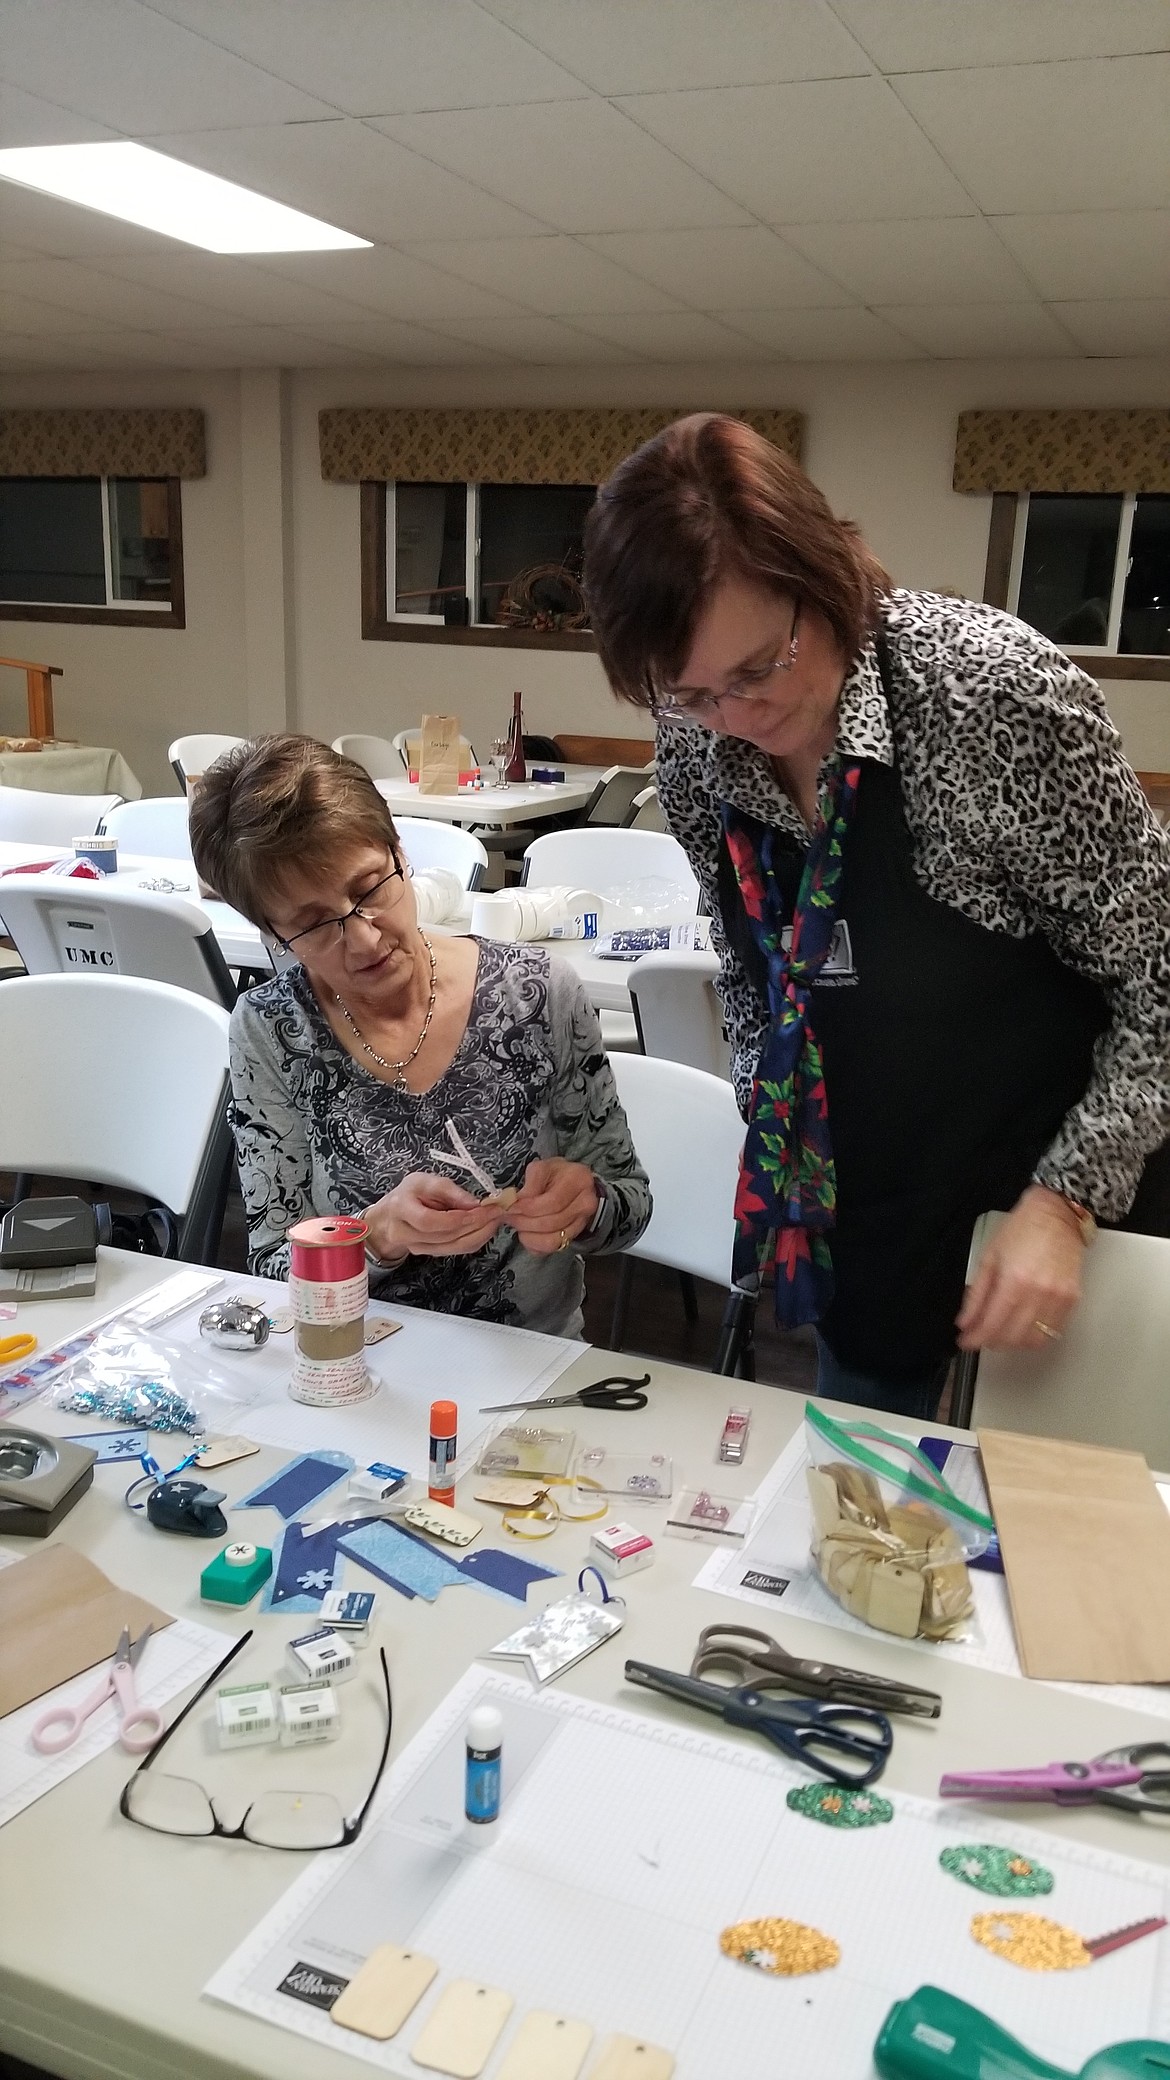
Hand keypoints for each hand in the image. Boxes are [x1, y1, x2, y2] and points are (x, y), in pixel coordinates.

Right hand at [363, 1172, 504, 1261]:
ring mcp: (416, 1248)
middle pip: (445, 1236)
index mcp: (401, 1208)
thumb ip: (449, 1190)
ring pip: (453, 1247)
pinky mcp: (428, 1254)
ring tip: (496, 1219)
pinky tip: (486, 1229)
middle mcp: (405, 1233)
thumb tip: (475, 1203)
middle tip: (497, 1213)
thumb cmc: (409, 1194)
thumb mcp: (425, 1181)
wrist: (389, 1218)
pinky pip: (455, 1250)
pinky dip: (474, 1240)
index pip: (430, 1221)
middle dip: (476, 1225)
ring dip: (479, 1235)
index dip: (458, 1218)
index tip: (484, 1208)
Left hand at [508, 1159, 599, 1255]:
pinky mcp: (575, 1235)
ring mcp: (583, 1221)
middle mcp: (585, 1202)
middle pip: (551, 1222)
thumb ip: (528, 1185)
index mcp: (577, 1179)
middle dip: (524, 1222)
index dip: (527, 1207)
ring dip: (528, 1234)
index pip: (552, 1201)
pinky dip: (534, 1244)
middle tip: (509, 1217)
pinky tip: (526, 1234)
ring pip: (552, 1239)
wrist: (571, 1184)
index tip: (510, 1207)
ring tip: (517, 1224)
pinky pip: (551, 1247)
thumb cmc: (554, 1175)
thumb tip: (511, 1203)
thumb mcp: (540, 1169)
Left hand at [955, 1186, 1086, 1350]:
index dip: (975, 1339)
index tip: (965, 1341)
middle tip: (980, 1336)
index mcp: (1014, 1280)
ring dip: (1013, 1343)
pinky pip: (1053, 1331)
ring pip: (1034, 1340)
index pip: (992, 1324)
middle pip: (1012, 1337)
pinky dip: (1035, 1335)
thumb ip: (976, 1294)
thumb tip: (965, 1322)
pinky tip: (1023, 1326)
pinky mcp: (1072, 1299)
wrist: (1058, 1214)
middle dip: (991, 1342)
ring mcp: (1058, 1298)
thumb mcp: (989, 1257)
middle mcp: (1038, 1293)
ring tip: (1000, 1332)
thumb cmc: (1022, 1229)